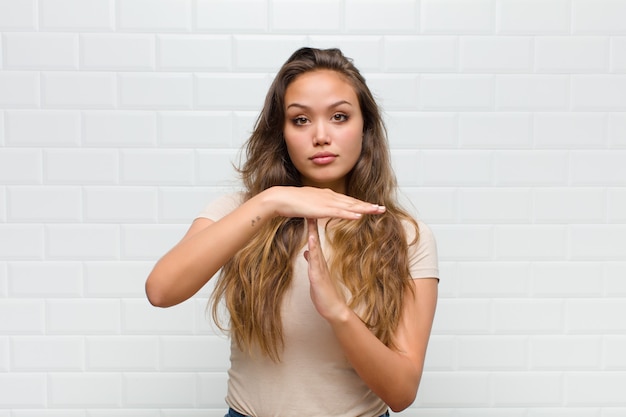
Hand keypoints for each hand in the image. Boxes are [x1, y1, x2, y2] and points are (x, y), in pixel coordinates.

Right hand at [267, 186, 385, 219]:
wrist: (281, 198)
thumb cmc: (291, 202)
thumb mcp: (308, 205)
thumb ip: (316, 208)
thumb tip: (319, 211)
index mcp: (327, 195)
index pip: (347, 201)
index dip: (360, 204)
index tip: (371, 207)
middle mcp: (330, 196)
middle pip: (352, 202)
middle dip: (368, 206)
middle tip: (382, 208)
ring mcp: (326, 202)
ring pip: (350, 205)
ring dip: (364, 208)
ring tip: (377, 211)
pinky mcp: (322, 208)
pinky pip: (339, 212)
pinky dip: (350, 213)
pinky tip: (359, 216)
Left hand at [303, 218, 350, 321]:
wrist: (333, 308)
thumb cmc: (323, 292)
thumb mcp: (315, 274)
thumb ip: (311, 261)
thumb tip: (306, 251)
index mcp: (318, 259)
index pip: (314, 238)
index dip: (310, 225)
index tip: (306, 211)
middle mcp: (320, 260)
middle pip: (316, 238)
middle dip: (312, 223)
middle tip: (309, 207)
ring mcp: (320, 268)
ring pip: (316, 247)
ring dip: (313, 233)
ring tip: (310, 218)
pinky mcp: (318, 276)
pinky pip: (315, 261)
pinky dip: (313, 250)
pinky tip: (311, 242)